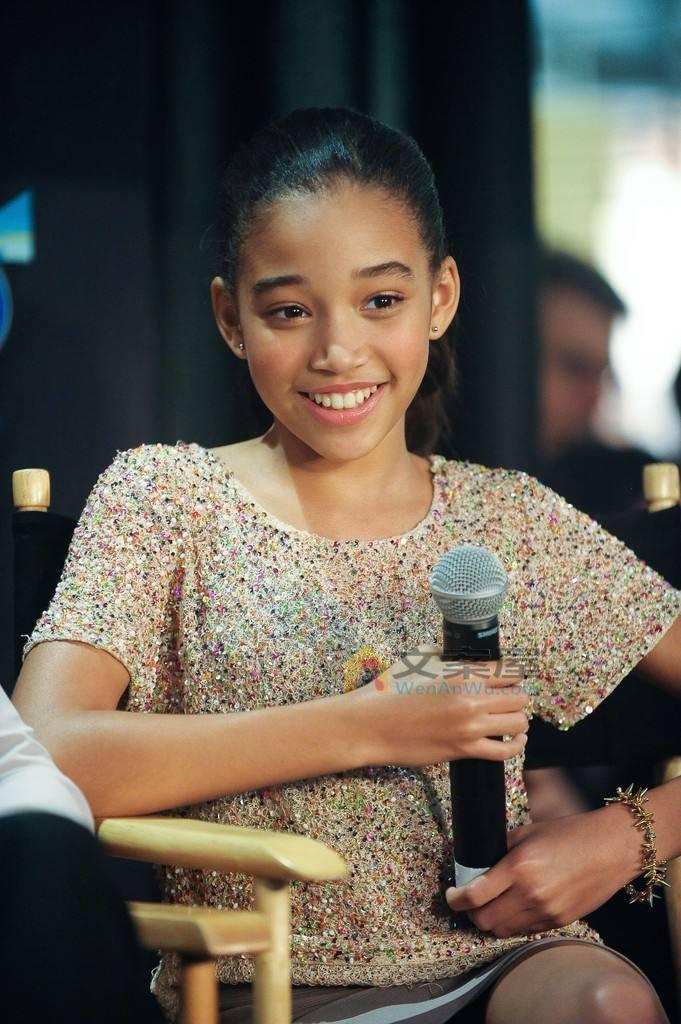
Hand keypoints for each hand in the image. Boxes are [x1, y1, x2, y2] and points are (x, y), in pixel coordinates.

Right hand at [349, 643, 528, 768]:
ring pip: (519, 722)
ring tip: (510, 717)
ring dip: (517, 719)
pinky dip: (515, 744)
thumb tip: (457, 654)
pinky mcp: (464, 750)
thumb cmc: (390, 690)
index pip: (510, 671)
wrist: (371, 724)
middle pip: (520, 697)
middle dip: (516, 695)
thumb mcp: (418, 659)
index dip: (514, 673)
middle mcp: (472, 700)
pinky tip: (515, 738)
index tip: (510, 676)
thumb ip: (444, 653)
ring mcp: (470, 727)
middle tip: (507, 697)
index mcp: (463, 674)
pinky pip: (506, 751)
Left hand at [445, 804, 641, 936]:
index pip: (474, 896)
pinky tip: (515, 908)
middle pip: (484, 921)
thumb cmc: (569, 833)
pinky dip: (513, 924)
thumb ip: (500, 851)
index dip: (456, 900)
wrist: (611, 848)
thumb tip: (478, 866)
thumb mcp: (527, 833)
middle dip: (471, 913)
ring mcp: (546, 912)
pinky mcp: (559, 922)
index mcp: (518, 867)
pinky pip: (525, 932)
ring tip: (491, 906)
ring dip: (491, 921)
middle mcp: (530, 894)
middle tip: (469, 901)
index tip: (451, 896)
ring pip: (503, 931)